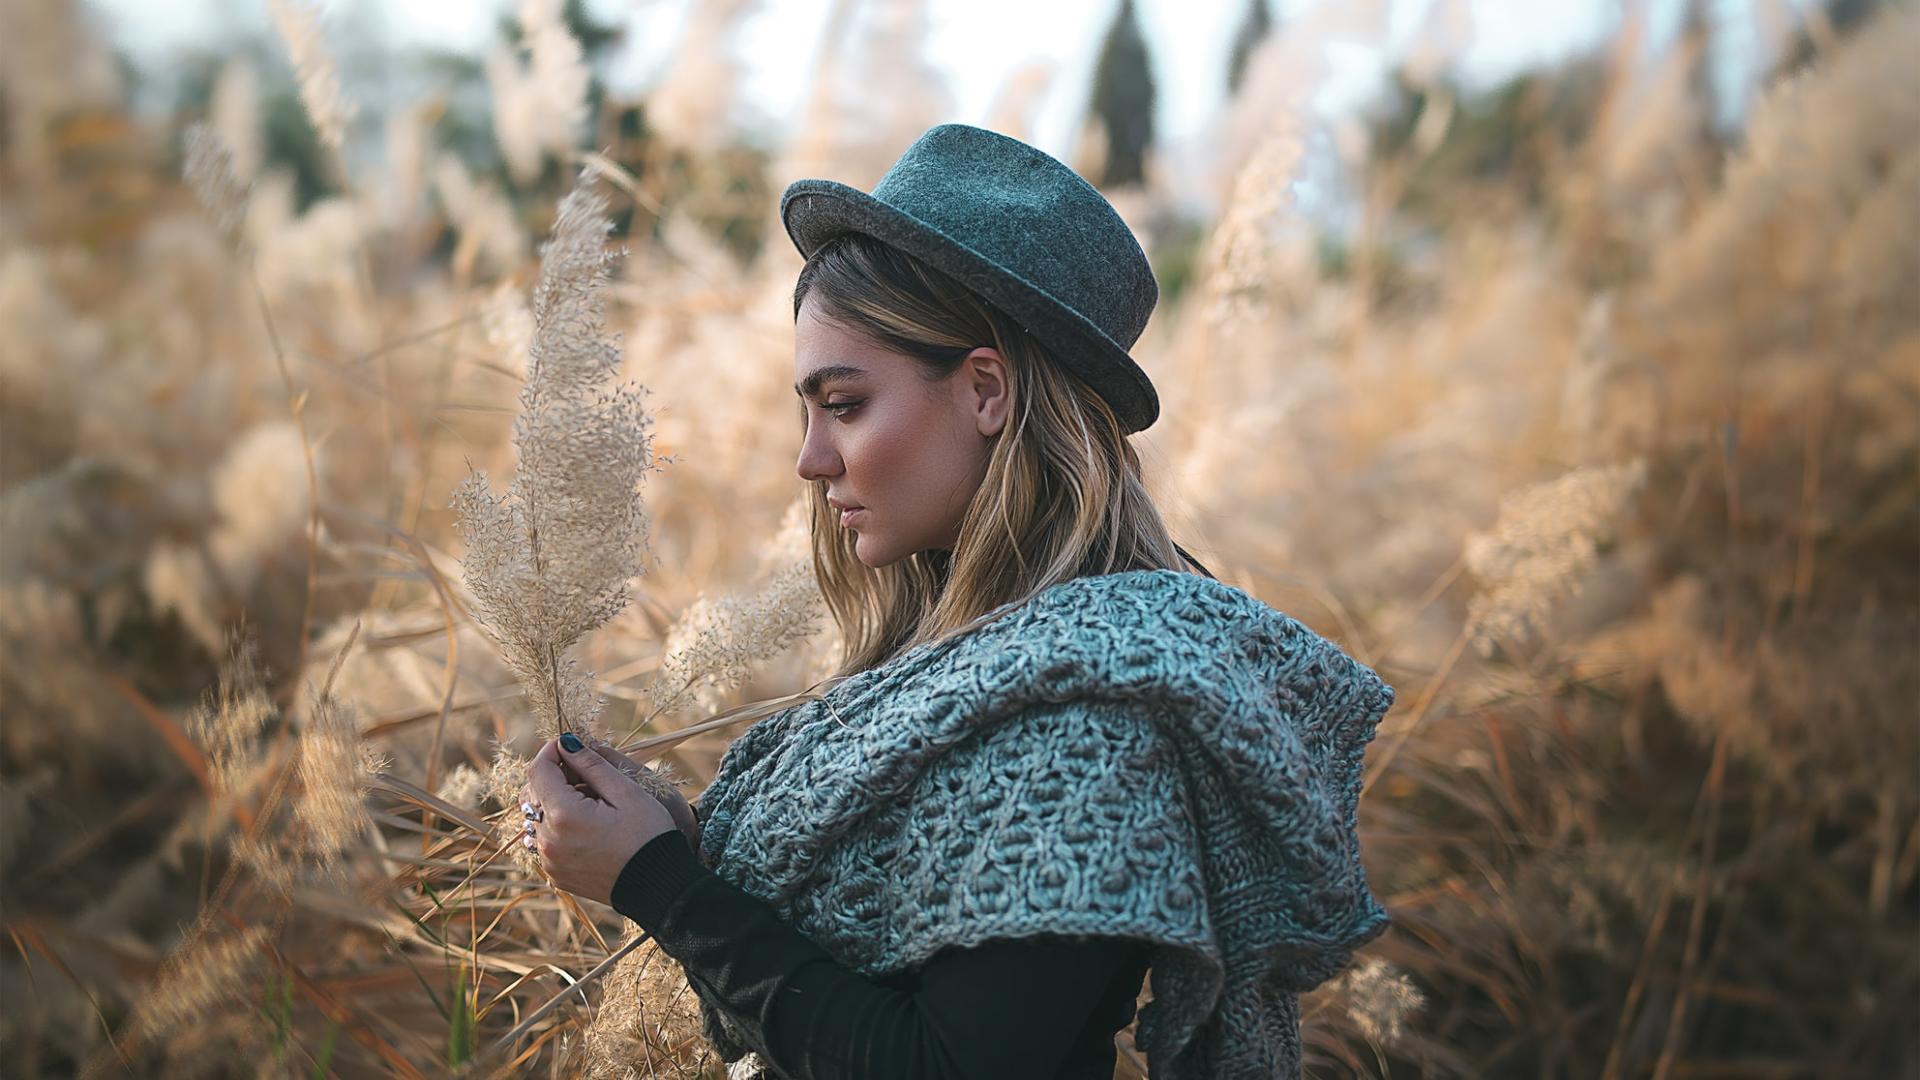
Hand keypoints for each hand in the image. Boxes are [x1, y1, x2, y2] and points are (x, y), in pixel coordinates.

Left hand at [520, 734, 678, 905]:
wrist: (659, 886)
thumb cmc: (648, 836)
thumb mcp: (626, 792)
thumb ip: (592, 765)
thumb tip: (567, 743)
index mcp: (564, 816)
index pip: (538, 771)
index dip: (551, 751)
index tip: (569, 744)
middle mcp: (548, 840)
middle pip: (532, 794)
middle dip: (553, 776)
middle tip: (584, 773)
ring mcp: (549, 860)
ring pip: (536, 817)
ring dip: (553, 801)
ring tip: (588, 801)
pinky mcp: (555, 874)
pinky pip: (544, 840)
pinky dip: (557, 825)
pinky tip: (586, 824)